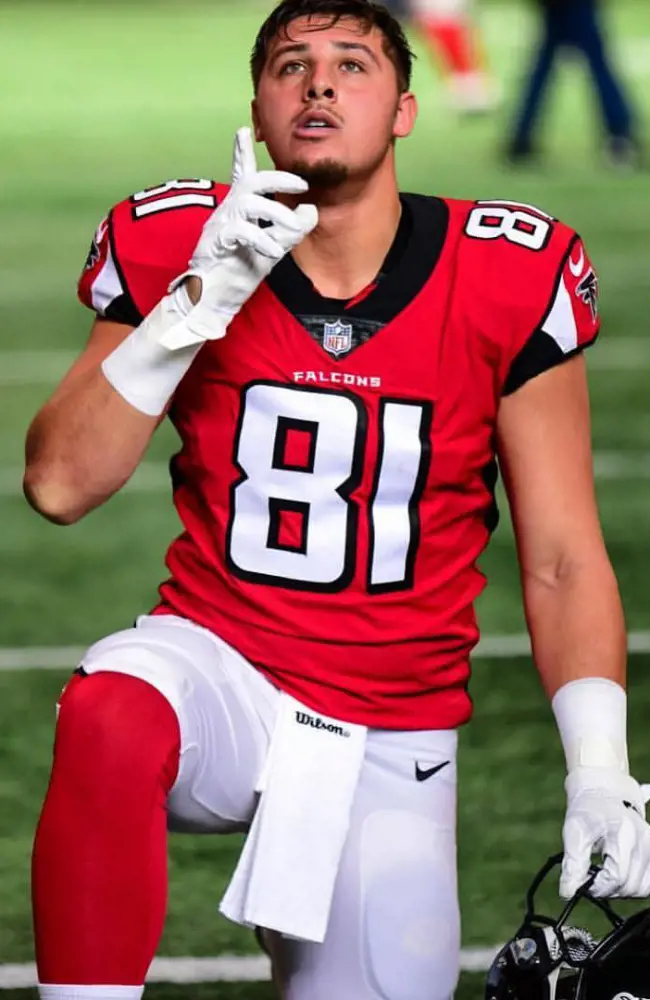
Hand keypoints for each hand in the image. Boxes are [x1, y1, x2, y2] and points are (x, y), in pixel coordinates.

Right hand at [159, 127, 317, 348]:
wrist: (214, 297)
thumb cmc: (239, 270)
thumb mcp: (273, 248)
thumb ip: (292, 229)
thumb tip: (312, 210)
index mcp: (240, 208)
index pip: (240, 174)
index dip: (241, 152)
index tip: (242, 129)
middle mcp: (229, 210)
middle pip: (252, 180)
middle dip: (278, 177)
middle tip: (301, 184)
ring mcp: (221, 223)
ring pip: (251, 203)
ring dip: (278, 214)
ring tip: (293, 229)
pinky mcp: (217, 241)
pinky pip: (242, 231)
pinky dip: (262, 238)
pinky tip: (272, 251)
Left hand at [560, 767, 649, 897]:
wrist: (605, 791)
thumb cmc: (588, 810)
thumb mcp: (574, 831)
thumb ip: (573, 863)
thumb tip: (568, 892)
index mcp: (623, 833)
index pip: (616, 877)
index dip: (597, 886)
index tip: (582, 882)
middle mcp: (645, 840)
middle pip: (630, 885)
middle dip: (607, 889)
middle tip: (590, 879)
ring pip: (643, 888)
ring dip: (621, 890)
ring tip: (604, 876)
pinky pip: (649, 882)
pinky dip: (634, 885)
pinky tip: (618, 876)